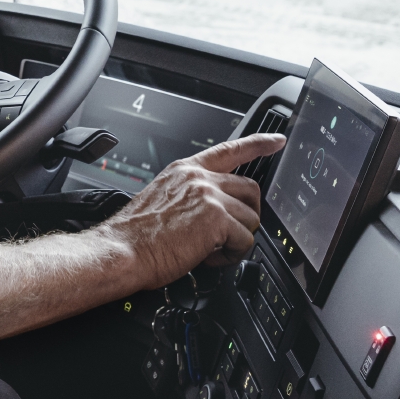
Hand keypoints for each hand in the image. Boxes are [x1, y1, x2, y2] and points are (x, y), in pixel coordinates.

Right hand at [96, 134, 286, 289]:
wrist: (122, 250)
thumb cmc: (135, 235)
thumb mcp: (162, 201)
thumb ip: (189, 197)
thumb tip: (210, 214)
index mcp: (185, 171)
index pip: (230, 149)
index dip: (259, 143)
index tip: (277, 141)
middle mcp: (199, 178)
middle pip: (250, 188)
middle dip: (248, 213)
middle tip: (232, 232)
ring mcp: (209, 196)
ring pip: (251, 218)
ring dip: (236, 239)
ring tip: (212, 250)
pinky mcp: (217, 219)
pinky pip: (245, 240)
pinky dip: (232, 255)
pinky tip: (210, 258)